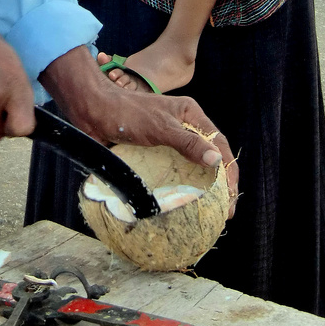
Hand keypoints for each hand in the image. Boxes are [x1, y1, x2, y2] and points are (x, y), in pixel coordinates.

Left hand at [41, 47, 238, 215]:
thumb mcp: (160, 127)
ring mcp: (166, 143)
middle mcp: (182, 129)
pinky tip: (181, 206)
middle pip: (208, 158)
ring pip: (190, 168)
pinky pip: (170, 174)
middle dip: (219, 184)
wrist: (92, 111)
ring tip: (209, 214)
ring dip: (201, 190)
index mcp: (190, 116)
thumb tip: (216, 160)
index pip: (218, 144)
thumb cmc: (126, 113)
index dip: (229, 169)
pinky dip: (178, 190)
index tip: (232, 195)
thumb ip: (188, 143)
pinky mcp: (152, 155)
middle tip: (224, 211)